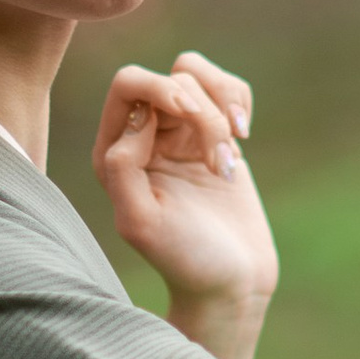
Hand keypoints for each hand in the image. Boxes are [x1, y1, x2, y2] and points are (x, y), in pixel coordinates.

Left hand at [92, 50, 278, 358]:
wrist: (232, 282)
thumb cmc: (183, 258)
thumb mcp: (140, 221)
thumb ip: (122, 165)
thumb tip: (138, 116)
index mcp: (114, 153)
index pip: (129, 83)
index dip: (160, 87)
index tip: (189, 114)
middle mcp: (143, 137)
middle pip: (171, 79)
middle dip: (203, 112)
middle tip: (219, 162)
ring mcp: (181, 133)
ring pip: (198, 75)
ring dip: (224, 108)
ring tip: (233, 152)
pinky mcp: (216, 136)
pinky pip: (225, 89)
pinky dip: (239, 102)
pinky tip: (245, 136)